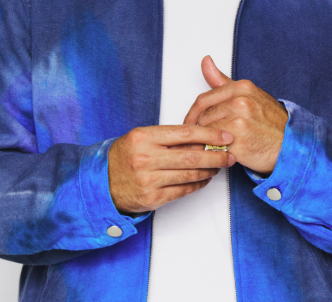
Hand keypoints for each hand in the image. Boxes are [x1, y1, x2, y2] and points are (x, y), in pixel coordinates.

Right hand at [108, 124, 234, 213]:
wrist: (101, 182)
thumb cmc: (124, 156)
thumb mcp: (141, 137)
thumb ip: (168, 136)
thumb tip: (201, 136)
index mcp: (144, 137)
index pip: (185, 133)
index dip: (209, 134)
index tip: (225, 135)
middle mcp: (146, 158)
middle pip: (192, 156)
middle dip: (216, 155)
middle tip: (230, 154)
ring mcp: (149, 180)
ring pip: (190, 174)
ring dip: (210, 170)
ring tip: (219, 165)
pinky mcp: (152, 198)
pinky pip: (183, 190)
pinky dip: (198, 184)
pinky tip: (205, 178)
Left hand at [183, 56, 287, 174]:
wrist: (291, 146)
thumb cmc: (271, 122)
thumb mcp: (249, 94)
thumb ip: (222, 81)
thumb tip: (205, 61)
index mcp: (242, 88)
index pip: (203, 100)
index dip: (193, 114)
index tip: (192, 122)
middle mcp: (241, 102)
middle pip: (203, 117)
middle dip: (201, 130)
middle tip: (205, 138)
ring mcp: (240, 122)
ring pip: (207, 132)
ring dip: (208, 142)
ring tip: (216, 146)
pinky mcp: (239, 142)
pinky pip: (215, 147)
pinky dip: (215, 153)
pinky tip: (224, 153)